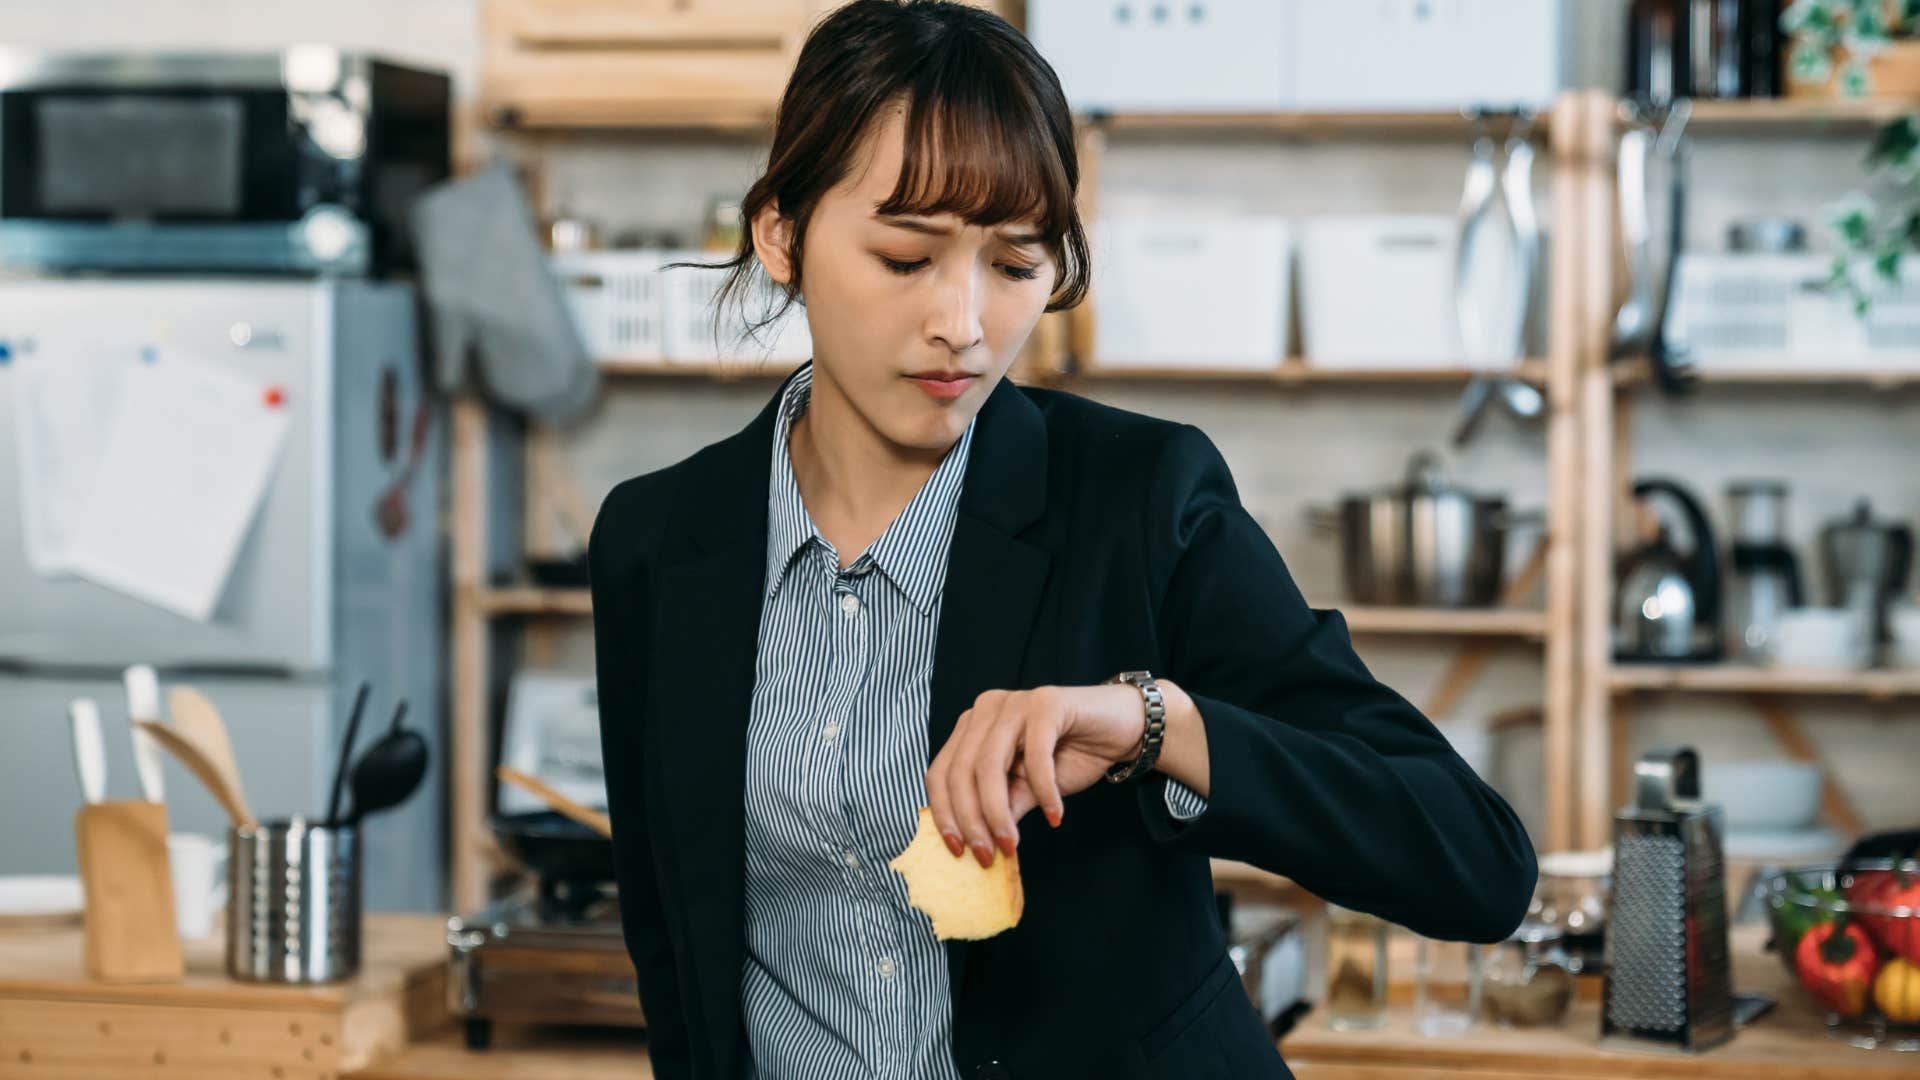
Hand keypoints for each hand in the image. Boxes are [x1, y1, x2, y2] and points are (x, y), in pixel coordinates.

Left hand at [924, 684, 1148, 867]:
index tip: (956, 850)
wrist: (1122, 728)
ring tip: (1011, 844)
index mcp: (972, 727)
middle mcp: (986, 709)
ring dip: (998, 812)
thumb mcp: (1028, 790)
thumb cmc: (1070, 756)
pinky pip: (1035, 755)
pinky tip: (1055, 815)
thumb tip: (974, 844)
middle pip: (960, 771)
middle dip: (971, 820)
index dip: (944, 813)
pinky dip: (1043, 791)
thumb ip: (1001, 808)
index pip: (940, 772)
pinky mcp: (1047, 702)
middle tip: (987, 856)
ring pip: (989, 765)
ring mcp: (1014, 702)